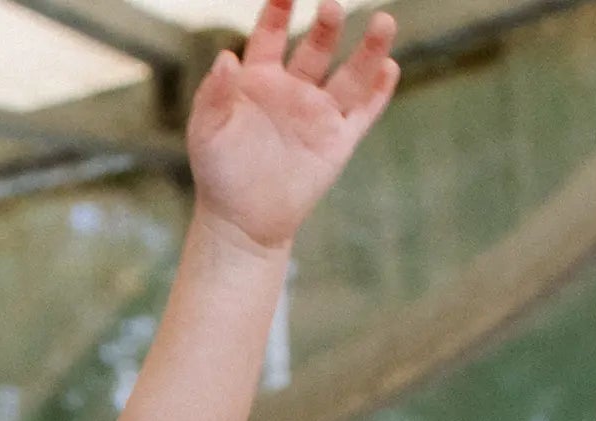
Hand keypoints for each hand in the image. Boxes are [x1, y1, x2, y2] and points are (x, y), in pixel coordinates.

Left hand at [188, 1, 398, 256]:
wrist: (241, 224)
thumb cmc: (218, 176)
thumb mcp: (206, 134)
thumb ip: (213, 95)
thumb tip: (226, 57)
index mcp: (260, 80)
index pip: (270, 34)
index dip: (278, 10)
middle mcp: (294, 89)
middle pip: (316, 47)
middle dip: (326, 27)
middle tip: (330, 8)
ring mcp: (319, 114)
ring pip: (350, 74)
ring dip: (368, 50)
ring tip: (384, 22)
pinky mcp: (338, 141)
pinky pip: (364, 111)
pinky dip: (379, 92)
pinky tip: (389, 69)